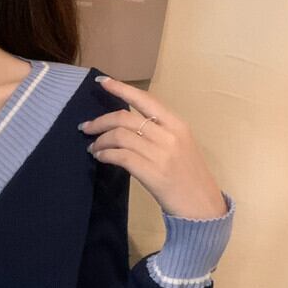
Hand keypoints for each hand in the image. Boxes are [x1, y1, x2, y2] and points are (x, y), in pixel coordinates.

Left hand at [80, 75, 227, 219]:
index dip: (121, 88)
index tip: (102, 82)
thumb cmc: (189, 177)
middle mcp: (169, 135)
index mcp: (177, 124)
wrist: (201, 205)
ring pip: (120, 136)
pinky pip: (121, 157)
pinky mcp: (152, 172)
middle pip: (126, 118)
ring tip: (93, 148)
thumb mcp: (179, 146)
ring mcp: (161, 154)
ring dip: (100, 141)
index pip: (145, 99)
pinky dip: (106, 155)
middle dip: (100, 121)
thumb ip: (158, 134)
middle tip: (86, 127)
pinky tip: (100, 158)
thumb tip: (127, 128)